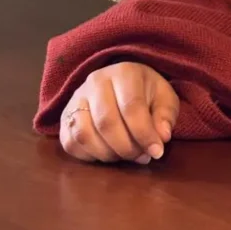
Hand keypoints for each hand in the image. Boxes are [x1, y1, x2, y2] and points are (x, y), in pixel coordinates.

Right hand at [59, 62, 179, 164]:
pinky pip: (70, 143)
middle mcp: (96, 81)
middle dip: (127, 147)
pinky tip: (107, 153)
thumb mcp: (164, 98)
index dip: (144, 134)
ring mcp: (76, 98)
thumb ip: (165, 116)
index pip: (131, 107)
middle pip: (106, 122)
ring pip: (85, 134)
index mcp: (124, 72)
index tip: (156, 151)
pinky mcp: (64, 116)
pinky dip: (90, 156)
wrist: (120, 83)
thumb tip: (162, 137)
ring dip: (108, 154)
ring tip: (125, 156)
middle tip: (141, 157)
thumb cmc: (146, 92)